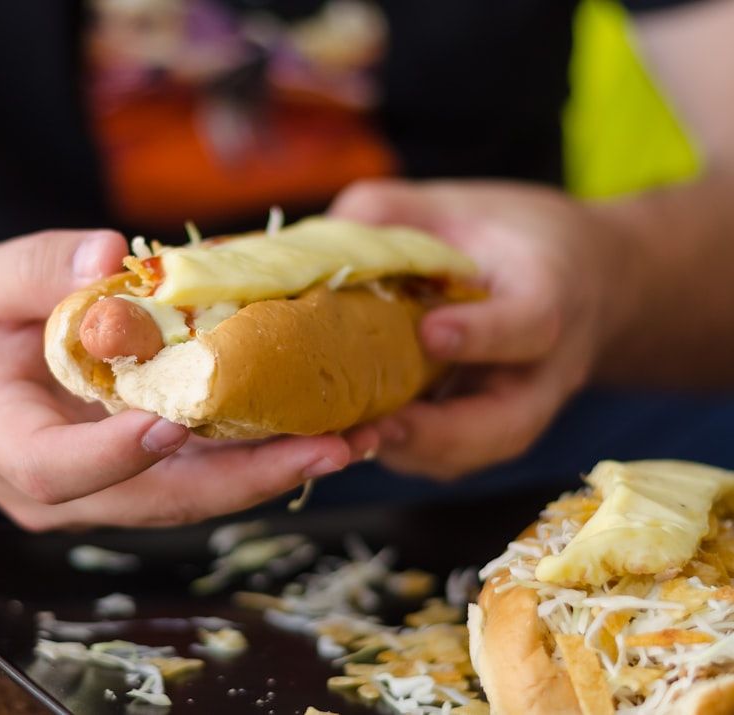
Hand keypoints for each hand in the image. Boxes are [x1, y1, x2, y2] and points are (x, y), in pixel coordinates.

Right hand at [0, 230, 352, 529]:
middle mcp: (47, 492)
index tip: (178, 419)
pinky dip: (251, 460)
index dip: (119, 453)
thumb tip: (112, 254)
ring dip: (270, 476)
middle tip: (334, 446)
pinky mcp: (121, 482)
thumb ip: (36, 269)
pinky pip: (190, 480)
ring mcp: (89, 496)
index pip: (57, 470)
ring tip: (353, 442)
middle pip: (153, 501)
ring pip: (185, 500)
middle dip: (247, 479)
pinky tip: (313, 431)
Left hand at [333, 180, 626, 479]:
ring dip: (413, 451)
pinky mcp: (490, 428)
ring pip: (478, 451)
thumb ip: (394, 213)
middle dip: (441, 434)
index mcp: (548, 298)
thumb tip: (319, 239)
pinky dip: (406, 451)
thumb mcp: (464, 205)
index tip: (430, 332)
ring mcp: (521, 408)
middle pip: (510, 423)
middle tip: (375, 426)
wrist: (582, 279)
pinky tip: (354, 435)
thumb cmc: (515, 236)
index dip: (481, 334)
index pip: (529, 326)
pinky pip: (454, 455)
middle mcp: (544, 370)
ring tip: (350, 439)